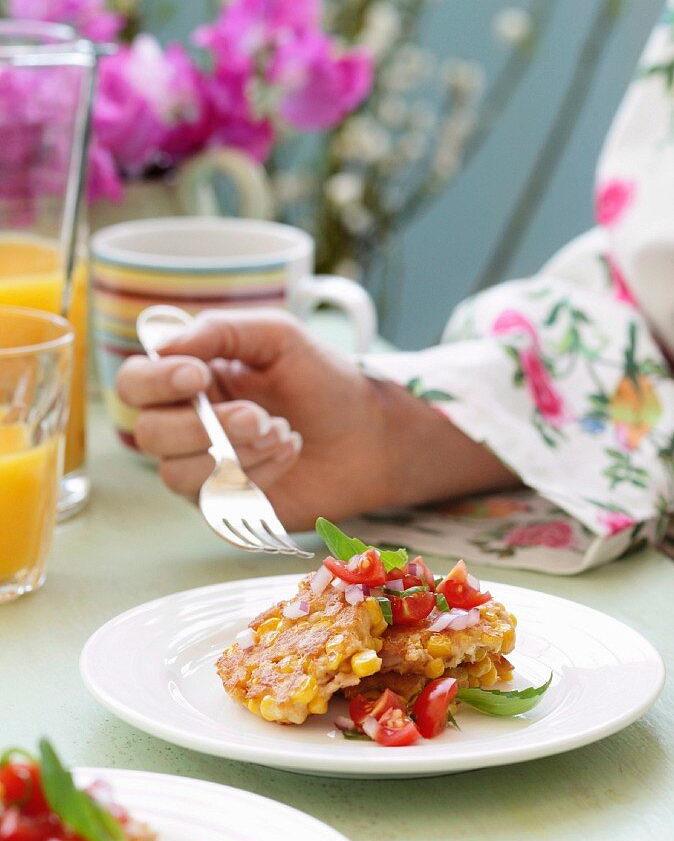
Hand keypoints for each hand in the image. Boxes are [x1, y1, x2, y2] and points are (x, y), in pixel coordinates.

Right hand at [116, 310, 513, 529]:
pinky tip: (289, 456)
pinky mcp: (226, 509)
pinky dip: (257, 477)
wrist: (370, 436)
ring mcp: (203, 471)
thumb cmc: (325, 382)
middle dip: (204, 426)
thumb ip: (221, 330)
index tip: (198, 376)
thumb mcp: (278, 337)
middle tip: (260, 416)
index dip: (155, 381)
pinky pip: (214, 503)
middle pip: (148, 434)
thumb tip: (164, 344)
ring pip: (177, 473)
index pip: (135, 383)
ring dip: (236, 452)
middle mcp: (186, 427)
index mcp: (190, 382)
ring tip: (284, 434)